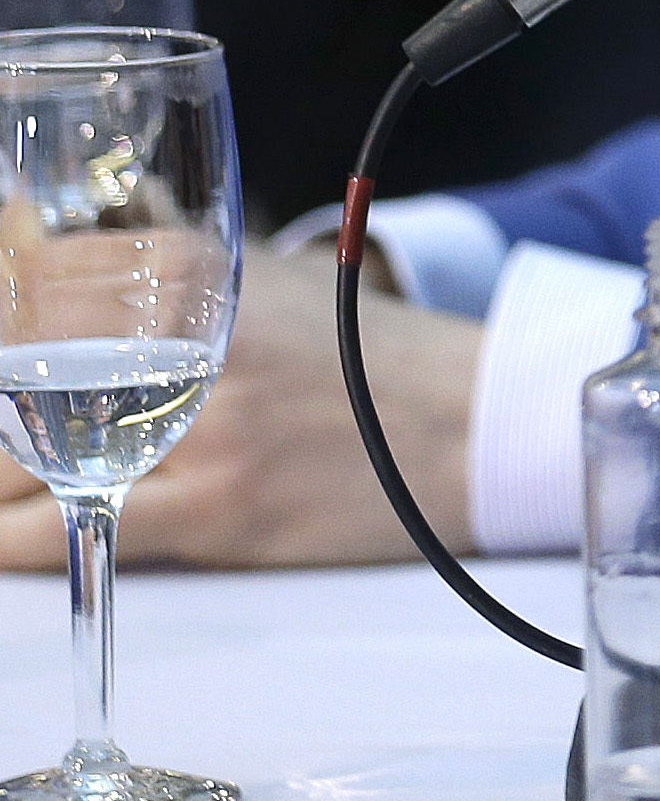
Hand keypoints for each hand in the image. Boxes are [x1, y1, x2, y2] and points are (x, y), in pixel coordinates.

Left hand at [0, 243, 474, 570]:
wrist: (471, 421)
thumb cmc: (364, 353)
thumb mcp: (266, 281)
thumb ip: (166, 273)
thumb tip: (48, 259)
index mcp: (192, 268)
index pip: (28, 285)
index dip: (9, 329)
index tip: (10, 359)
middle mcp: (186, 339)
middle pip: (13, 376)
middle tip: (6, 430)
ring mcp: (198, 430)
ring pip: (18, 466)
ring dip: (0, 477)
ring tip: (6, 477)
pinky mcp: (216, 509)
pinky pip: (68, 532)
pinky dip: (12, 540)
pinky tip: (8, 532)